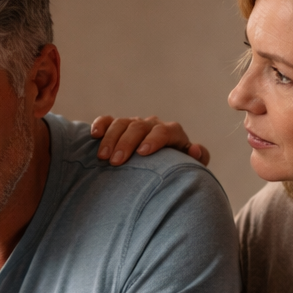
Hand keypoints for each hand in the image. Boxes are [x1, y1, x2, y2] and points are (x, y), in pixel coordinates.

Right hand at [90, 115, 209, 166]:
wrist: (160, 171)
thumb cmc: (175, 171)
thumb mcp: (190, 167)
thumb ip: (199, 158)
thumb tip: (194, 148)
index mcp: (172, 133)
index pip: (165, 131)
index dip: (154, 139)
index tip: (142, 153)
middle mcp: (153, 125)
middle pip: (139, 127)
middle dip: (126, 143)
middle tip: (115, 162)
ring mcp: (134, 125)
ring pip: (122, 123)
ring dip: (111, 139)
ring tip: (103, 158)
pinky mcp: (118, 127)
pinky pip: (108, 121)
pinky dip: (101, 125)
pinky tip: (94, 135)